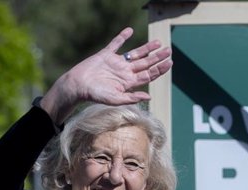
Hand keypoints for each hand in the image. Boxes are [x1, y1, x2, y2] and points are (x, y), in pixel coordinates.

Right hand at [41, 27, 171, 123]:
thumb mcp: (115, 99)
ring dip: (146, 48)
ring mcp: (116, 63)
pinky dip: (122, 37)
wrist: (78, 85)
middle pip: (145, 63)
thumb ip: (132, 97)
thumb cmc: (95, 95)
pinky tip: (129, 31)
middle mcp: (124, 72)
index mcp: (128, 83)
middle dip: (157, 57)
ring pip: (135, 54)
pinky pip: (115, 44)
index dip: (160, 69)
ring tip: (158, 43)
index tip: (170, 62)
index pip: (148, 74)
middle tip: (169, 50)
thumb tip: (149, 96)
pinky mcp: (105, 55)